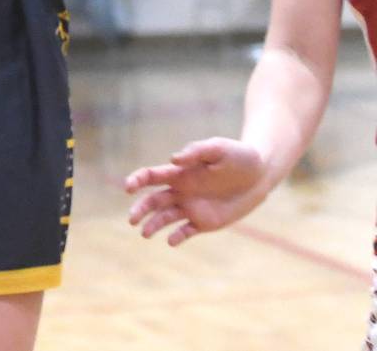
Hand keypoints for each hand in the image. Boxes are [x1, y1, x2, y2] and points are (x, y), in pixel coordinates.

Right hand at [124, 138, 270, 244]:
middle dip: (140, 209)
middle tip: (132, 219)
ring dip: (153, 225)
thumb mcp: (218, 148)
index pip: (151, 176)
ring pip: (165, 217)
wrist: (260, 175)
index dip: (137, 180)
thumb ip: (196, 152)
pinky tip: (171, 241)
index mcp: (180, 172)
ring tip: (144, 234)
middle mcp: (181, 190)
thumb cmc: (238, 155)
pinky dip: (177, 237)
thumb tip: (173, 160)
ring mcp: (192, 207)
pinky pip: (186, 231)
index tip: (129, 187)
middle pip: (153, 200)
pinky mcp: (206, 222)